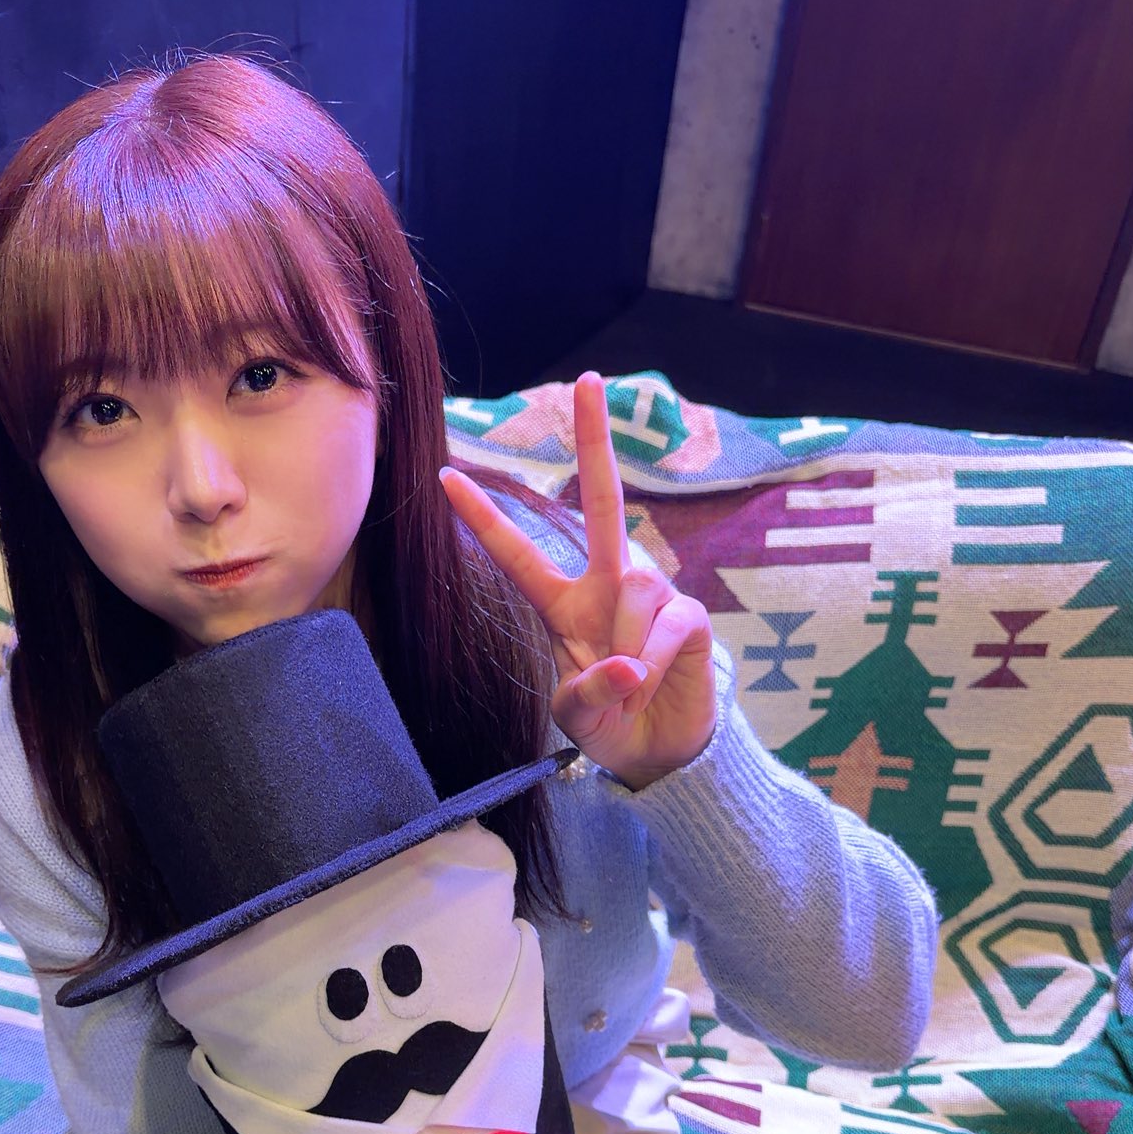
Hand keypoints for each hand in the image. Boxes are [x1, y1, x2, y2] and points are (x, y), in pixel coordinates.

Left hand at [440, 373, 715, 788]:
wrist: (660, 754)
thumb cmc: (609, 725)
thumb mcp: (576, 717)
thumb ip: (587, 692)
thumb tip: (628, 664)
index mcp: (563, 603)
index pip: (517, 554)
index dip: (484, 518)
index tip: (444, 476)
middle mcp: (608, 584)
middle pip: (601, 501)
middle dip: (595, 440)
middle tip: (587, 379)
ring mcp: (652, 594)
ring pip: (631, 594)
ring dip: (626, 653)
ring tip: (630, 690)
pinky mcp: (689, 616)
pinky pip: (663, 627)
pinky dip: (652, 666)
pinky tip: (653, 684)